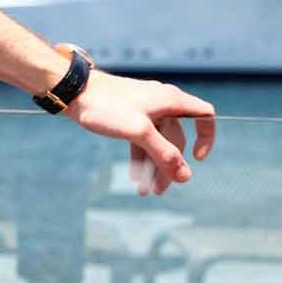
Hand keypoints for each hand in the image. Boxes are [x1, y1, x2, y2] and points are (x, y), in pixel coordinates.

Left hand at [64, 71, 216, 195]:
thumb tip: (186, 176)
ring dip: (153, 166)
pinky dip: (141, 157)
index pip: (205, 114)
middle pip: (176, 138)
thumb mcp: (139, 132)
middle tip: (158, 191)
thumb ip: (164, 154)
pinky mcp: (129, 116)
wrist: (74, 91)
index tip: (197, 158)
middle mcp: (162, 103)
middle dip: (169, 165)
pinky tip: (135, 177)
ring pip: (158, 142)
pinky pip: (143, 140)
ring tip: (144, 191)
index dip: (207, 137)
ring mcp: (145, 109)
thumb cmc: (106, 106)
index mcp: (171, 100)